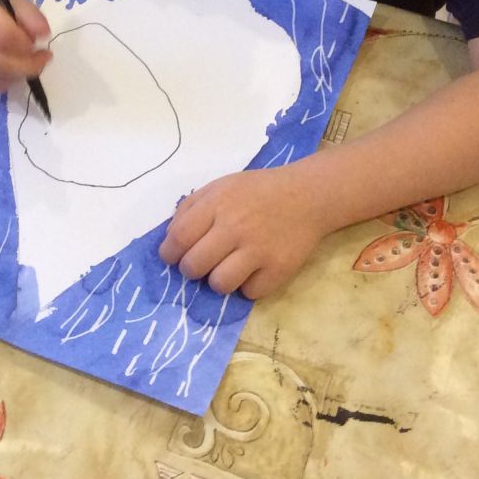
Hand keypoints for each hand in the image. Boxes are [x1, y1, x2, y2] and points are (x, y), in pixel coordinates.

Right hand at [0, 0, 50, 92]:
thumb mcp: (16, 1)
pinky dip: (3, 84)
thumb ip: (32, 16)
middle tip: (40, 63)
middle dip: (26, 68)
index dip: (27, 49)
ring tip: (26, 66)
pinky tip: (11, 73)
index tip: (44, 51)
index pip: (4, 36)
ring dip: (16, 77)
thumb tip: (44, 36)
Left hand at [158, 166, 329, 299]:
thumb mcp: (221, 186)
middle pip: (194, 266)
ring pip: (219, 284)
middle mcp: (236, 227)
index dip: (169, 253)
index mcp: (218, 204)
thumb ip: (191, 208)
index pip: (178, 237)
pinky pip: (249, 292)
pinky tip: (254, 270)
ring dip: (219, 280)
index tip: (172, 257)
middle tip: (201, 264)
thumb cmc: (258, 191)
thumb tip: (169, 239)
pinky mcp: (279, 269)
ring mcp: (258, 250)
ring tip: (228, 268)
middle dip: (191, 270)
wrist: (308, 195)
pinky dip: (248, 285)